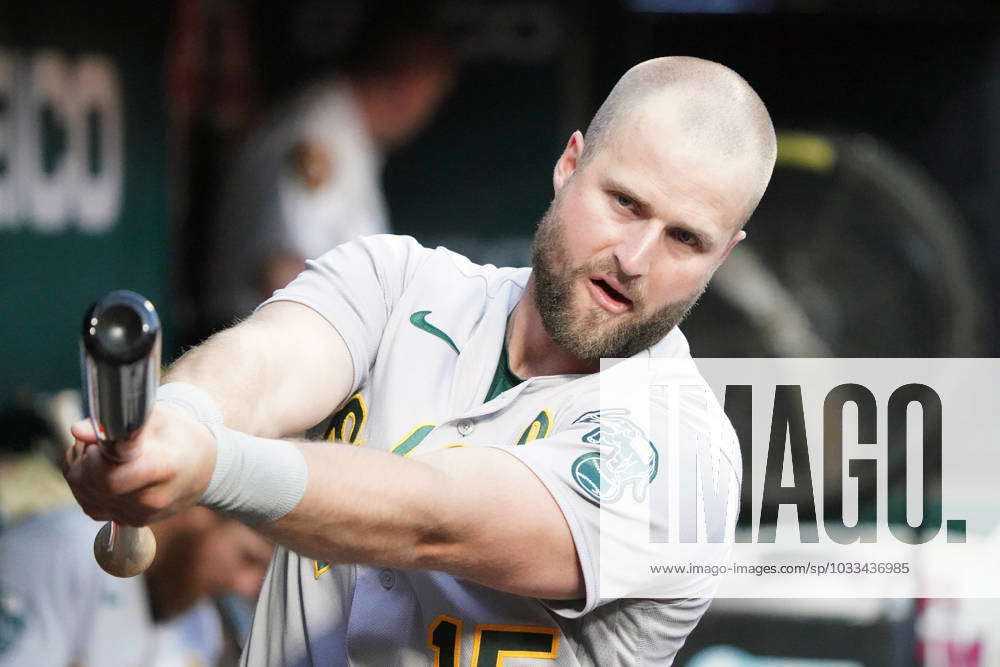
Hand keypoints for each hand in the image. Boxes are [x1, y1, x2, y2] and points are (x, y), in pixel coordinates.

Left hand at [62, 404, 217, 525]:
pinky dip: (87, 487)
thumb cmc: (179, 437)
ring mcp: (140, 514)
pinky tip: (101, 472)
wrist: (201, 469)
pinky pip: (91, 506)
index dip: (95, 453)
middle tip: (97, 442)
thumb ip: (116, 421)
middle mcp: (152, 498)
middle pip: (96, 483)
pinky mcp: (130, 522)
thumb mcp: (155, 418)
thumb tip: (77, 430)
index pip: (112, 472)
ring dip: (83, 471)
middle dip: (86, 458)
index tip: (97, 439)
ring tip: (101, 454)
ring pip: (87, 495)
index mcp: (163, 467)